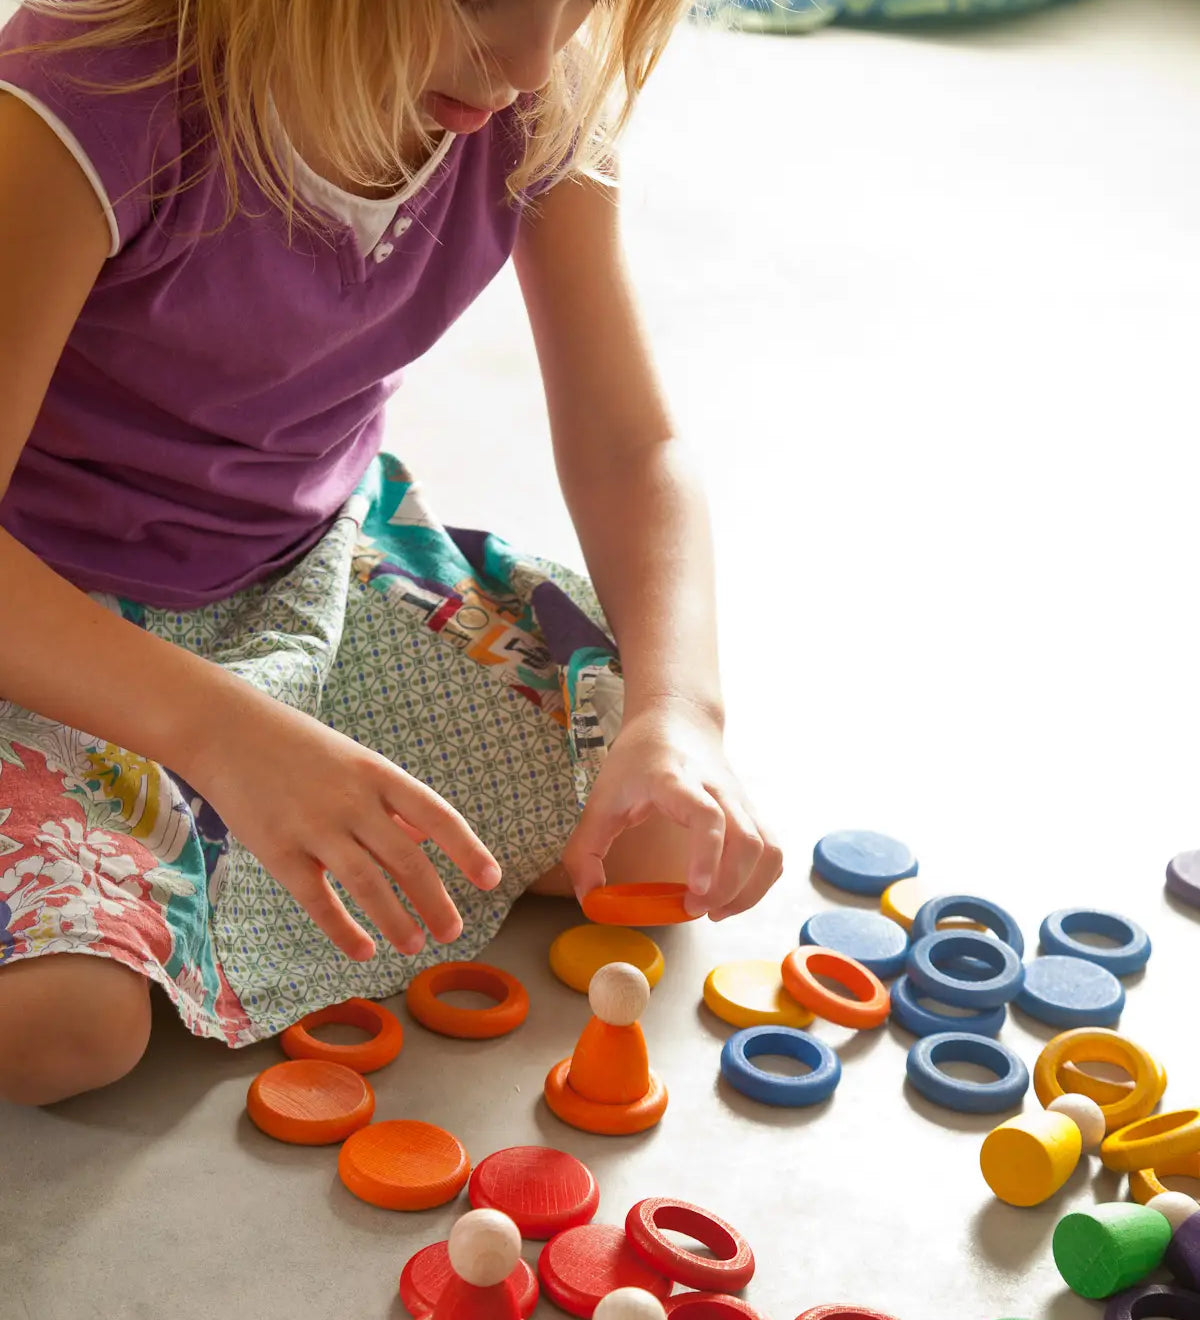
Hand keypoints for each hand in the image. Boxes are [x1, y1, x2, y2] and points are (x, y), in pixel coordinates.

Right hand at [179, 682, 500, 960]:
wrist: (228, 732)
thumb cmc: (299, 748)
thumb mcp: (355, 761)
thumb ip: (389, 801)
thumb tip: (423, 839)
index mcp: (379, 774)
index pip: (437, 814)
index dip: (467, 849)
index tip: (492, 879)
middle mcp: (352, 800)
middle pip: (407, 859)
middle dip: (435, 901)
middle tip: (454, 931)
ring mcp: (314, 826)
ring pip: (368, 884)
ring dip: (396, 921)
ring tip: (415, 946)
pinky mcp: (278, 851)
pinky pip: (318, 900)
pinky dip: (344, 930)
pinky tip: (364, 951)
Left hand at [562, 699, 782, 920]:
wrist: (676, 720)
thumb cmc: (638, 759)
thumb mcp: (600, 799)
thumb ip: (585, 851)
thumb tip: (590, 899)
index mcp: (676, 781)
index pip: (707, 816)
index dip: (708, 855)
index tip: (696, 889)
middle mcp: (717, 790)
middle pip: (747, 840)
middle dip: (729, 886)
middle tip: (695, 908)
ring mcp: (740, 801)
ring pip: (767, 848)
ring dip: (748, 889)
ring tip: (715, 910)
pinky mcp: (751, 812)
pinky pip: (772, 851)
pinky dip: (760, 881)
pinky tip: (732, 895)